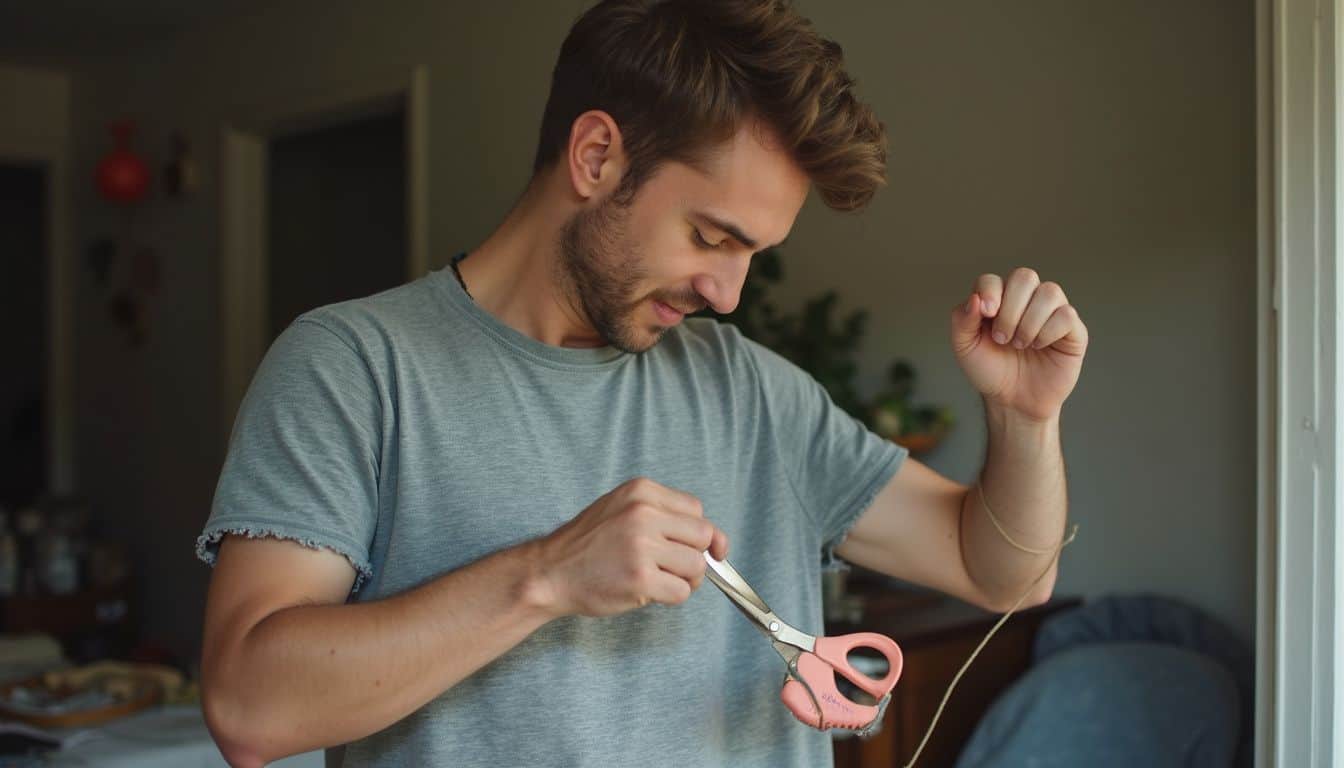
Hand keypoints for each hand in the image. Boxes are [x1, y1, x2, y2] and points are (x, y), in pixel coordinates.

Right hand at [534, 477, 728, 618]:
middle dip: (694, 556)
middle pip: (703, 536)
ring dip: (684, 579)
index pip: (696, 509)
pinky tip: (648, 592)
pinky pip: (681, 591)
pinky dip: (671, 597)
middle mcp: (644, 514)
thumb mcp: (622, 509)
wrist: (550, 572)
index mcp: (641, 492)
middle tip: (672, 567)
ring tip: (657, 579)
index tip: (695, 547)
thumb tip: (717, 541)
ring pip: (696, 566)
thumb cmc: (588, 544)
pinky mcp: (640, 579)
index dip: (699, 533)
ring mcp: (642, 547)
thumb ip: (665, 516)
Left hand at [949, 268, 1087, 421]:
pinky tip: (1039, 346)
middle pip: (1025, 276)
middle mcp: (1027, 299)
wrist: (1012, 400)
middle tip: (1002, 338)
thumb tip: (976, 297)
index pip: (993, 279)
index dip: (990, 292)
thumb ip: (962, 320)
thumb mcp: (965, 347)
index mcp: (998, 299)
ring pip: (1050, 292)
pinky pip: (1067, 315)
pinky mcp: (1072, 329)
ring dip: (1030, 321)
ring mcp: (1051, 312)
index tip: (987, 315)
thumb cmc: (990, 370)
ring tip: (1020, 344)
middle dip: (1011, 309)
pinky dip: (1049, 331)